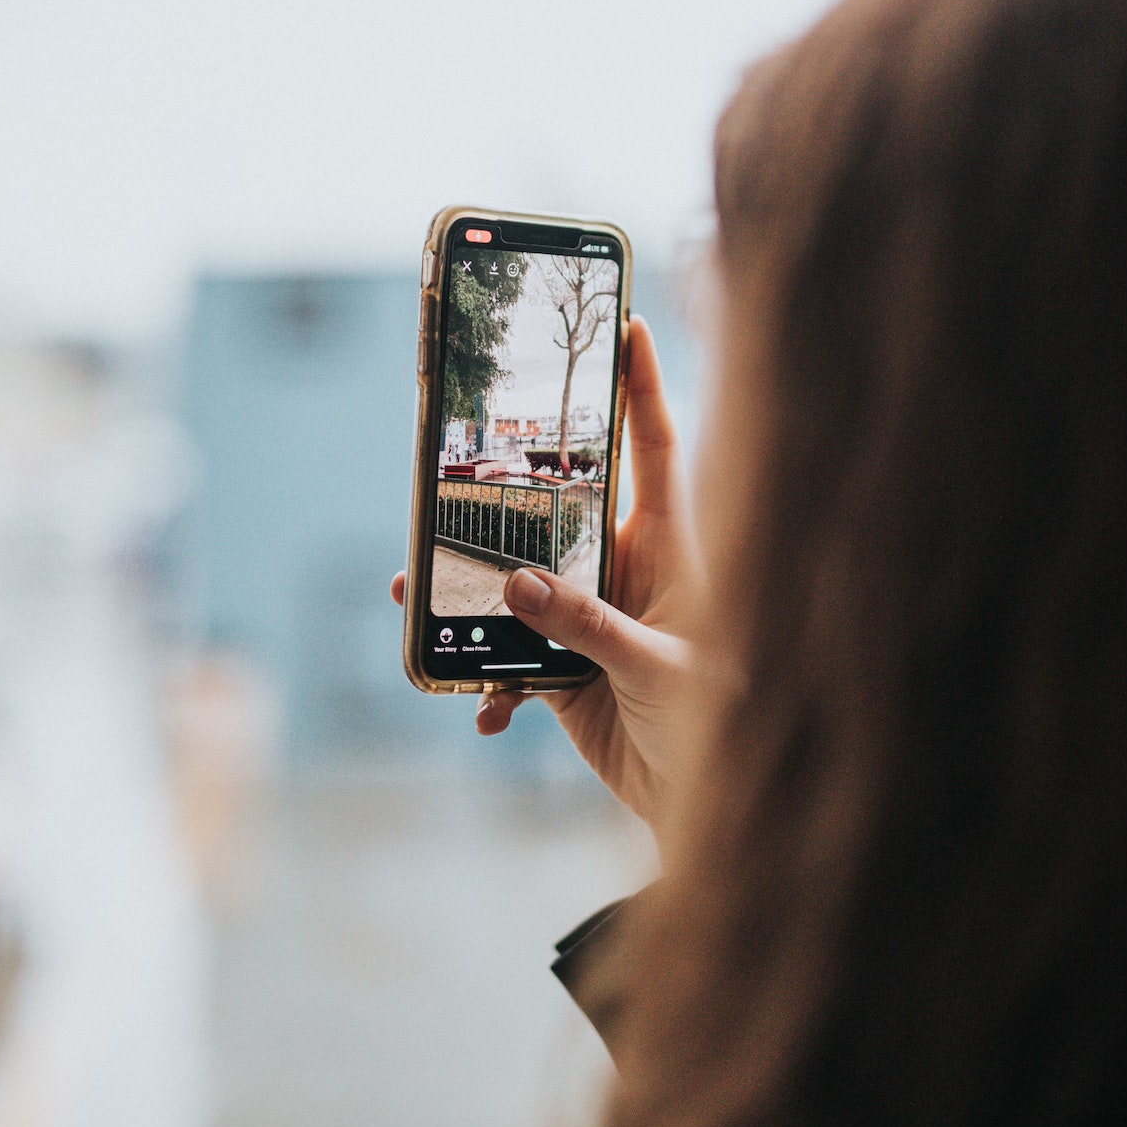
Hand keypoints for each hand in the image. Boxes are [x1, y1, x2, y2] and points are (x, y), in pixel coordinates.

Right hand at [391, 317, 697, 838]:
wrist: (702, 803)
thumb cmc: (714, 721)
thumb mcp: (655, 666)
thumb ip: (588, 626)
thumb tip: (516, 586)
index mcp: (671, 546)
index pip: (657, 448)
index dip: (643, 385)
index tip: (627, 323)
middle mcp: (627, 567)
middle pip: (559, 504)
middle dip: (502, 490)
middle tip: (450, 468)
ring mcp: (590, 615)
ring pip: (516, 577)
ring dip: (466, 588)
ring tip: (412, 591)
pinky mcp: (563, 665)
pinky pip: (506, 653)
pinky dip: (485, 677)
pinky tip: (486, 712)